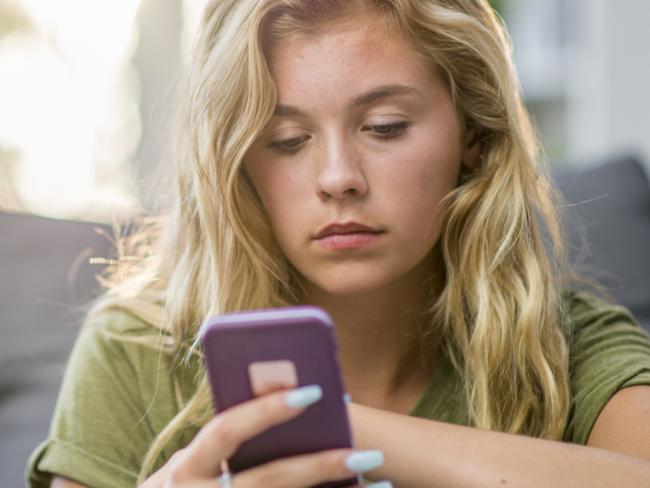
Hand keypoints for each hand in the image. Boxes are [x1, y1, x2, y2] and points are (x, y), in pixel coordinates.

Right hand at [140, 385, 389, 487]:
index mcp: (186, 467)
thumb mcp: (197, 462)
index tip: (314, 392)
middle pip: (271, 479)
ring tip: (382, 484)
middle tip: (370, 454)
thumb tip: (302, 398)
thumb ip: (231, 436)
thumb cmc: (191, 485)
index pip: (228, 430)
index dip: (267, 410)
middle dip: (322, 465)